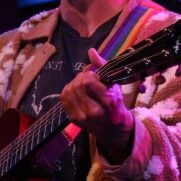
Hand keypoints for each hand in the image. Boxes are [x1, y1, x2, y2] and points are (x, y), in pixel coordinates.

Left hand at [60, 48, 134, 162]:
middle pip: (77, 85)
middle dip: (81, 77)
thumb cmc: (116, 105)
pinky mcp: (73, 119)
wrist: (113, 130)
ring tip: (82, 85)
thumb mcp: (115, 85)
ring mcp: (80, 116)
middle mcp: (92, 111)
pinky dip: (68, 90)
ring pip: (68, 91)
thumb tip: (91, 51)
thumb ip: (103, 66)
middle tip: (88, 79)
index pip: (88, 81)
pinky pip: (64, 99)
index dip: (90, 74)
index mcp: (106, 102)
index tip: (95, 76)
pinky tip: (76, 91)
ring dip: (74, 83)